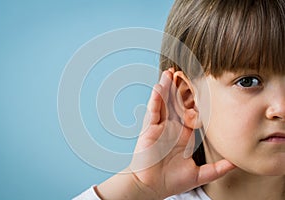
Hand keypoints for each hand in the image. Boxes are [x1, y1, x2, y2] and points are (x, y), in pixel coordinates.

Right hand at [129, 69, 235, 198]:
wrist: (152, 187)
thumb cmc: (171, 181)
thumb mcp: (199, 174)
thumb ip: (217, 168)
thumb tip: (235, 163)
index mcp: (184, 134)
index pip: (192, 112)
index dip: (197, 99)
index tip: (203, 86)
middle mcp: (172, 127)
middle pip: (177, 103)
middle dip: (181, 87)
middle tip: (185, 71)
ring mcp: (160, 126)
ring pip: (164, 102)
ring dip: (167, 87)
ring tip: (171, 72)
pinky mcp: (149, 128)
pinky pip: (153, 111)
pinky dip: (156, 98)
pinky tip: (159, 86)